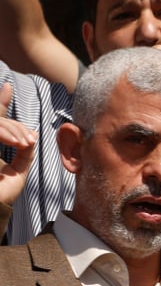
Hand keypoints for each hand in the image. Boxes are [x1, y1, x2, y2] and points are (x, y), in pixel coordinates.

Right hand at [0, 83, 35, 205]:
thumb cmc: (2, 196)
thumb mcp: (17, 170)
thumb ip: (24, 151)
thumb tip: (32, 132)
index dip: (0, 104)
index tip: (9, 90)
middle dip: (13, 127)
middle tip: (28, 141)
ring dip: (10, 130)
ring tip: (24, 144)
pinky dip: (4, 133)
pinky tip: (19, 142)